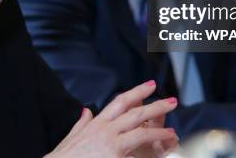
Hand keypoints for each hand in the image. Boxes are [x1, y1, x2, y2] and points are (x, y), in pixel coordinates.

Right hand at [47, 80, 178, 157]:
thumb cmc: (63, 157)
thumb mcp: (71, 136)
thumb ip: (81, 124)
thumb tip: (86, 111)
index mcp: (96, 124)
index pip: (120, 102)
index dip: (137, 92)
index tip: (151, 85)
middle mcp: (105, 130)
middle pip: (135, 113)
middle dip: (156, 105)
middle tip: (172, 101)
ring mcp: (111, 144)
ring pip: (140, 132)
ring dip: (158, 130)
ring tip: (172, 132)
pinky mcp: (115, 156)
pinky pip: (137, 153)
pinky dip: (150, 151)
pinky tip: (162, 152)